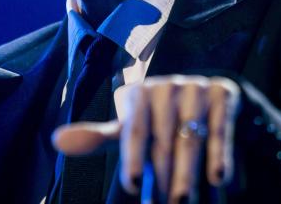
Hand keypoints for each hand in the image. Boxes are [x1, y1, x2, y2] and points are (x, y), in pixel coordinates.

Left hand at [53, 75, 240, 202]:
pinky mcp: (224, 94)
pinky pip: (220, 128)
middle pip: (163, 140)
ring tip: (183, 201)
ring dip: (187, 172)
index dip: (132, 159)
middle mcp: (166, 86)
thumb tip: (56, 140)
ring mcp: (196, 88)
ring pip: (190, 137)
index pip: (134, 130)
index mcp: (139, 93)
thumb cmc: (158, 120)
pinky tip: (218, 177)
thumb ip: (99, 138)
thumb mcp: (129, 128)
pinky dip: (219, 153)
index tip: (132, 187)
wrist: (205, 95)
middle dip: (162, 176)